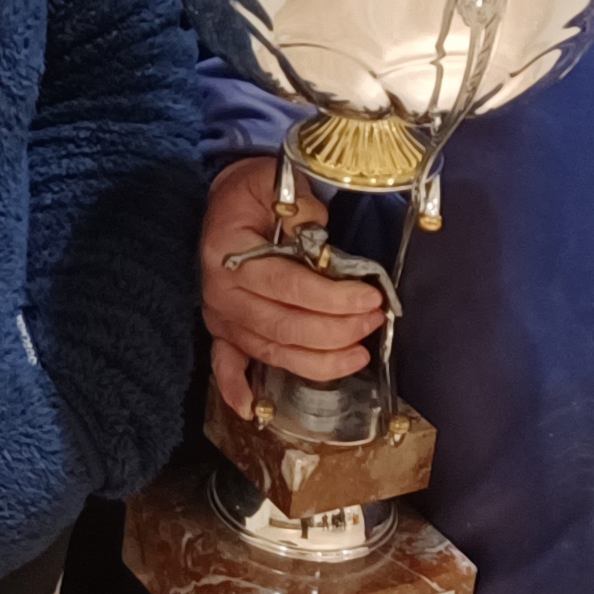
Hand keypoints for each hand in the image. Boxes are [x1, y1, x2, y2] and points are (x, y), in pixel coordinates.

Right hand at [198, 155, 388, 418]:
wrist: (227, 198)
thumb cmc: (256, 191)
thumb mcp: (279, 184)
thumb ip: (303, 212)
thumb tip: (324, 248)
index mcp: (229, 252)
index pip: (288, 285)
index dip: (333, 297)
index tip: (371, 297)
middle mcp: (220, 291)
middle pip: (284, 326)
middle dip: (338, 330)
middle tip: (374, 320)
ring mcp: (219, 316)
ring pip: (271, 351)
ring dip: (318, 360)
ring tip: (358, 355)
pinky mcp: (222, 330)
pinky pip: (225, 365)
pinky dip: (236, 389)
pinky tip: (253, 409)